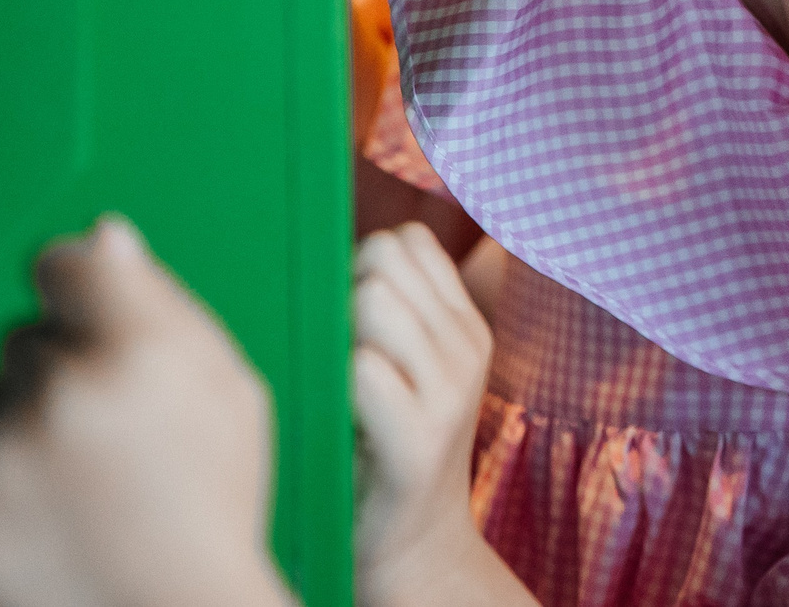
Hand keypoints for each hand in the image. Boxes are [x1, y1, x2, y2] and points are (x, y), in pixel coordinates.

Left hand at [0, 216, 291, 606]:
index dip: (74, 293)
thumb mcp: (231, 395)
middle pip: (21, 338)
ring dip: (6, 431)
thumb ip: (168, 305)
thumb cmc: (208, 511)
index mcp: (141, 348)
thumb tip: (105, 237)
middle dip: (54, 379)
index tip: (83, 326)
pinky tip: (22, 516)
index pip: (63, 264)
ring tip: (65, 491)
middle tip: (103, 447)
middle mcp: (60, 389)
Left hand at [352, 225, 495, 606]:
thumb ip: (388, 308)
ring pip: (373, 300)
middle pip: (383, 257)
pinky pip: (363, 369)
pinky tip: (338, 421)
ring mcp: (451, 392)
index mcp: (465, 323)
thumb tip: (320, 248)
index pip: (408, 239)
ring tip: (337, 386)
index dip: (362, 264)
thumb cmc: (384, 448)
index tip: (347, 319)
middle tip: (336, 357)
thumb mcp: (409, 369)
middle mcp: (468, 347)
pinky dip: (336, 387)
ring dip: (337, 336)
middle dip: (342, 292)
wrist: (414, 549)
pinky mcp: (421, 440)